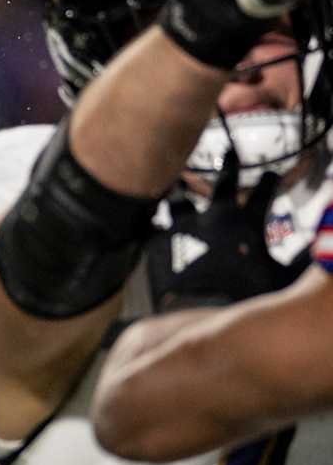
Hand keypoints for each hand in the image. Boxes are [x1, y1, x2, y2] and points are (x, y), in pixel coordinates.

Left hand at [146, 168, 306, 311]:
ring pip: (179, 200)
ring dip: (180, 191)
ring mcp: (183, 227)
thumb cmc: (247, 299)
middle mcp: (215, 217)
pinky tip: (149, 219)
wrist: (199, 311)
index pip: (263, 192)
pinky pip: (151, 226)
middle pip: (222, 183)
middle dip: (228, 166)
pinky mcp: (157, 243)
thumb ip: (305, 258)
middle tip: (229, 153)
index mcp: (247, 222)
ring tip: (177, 183)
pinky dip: (152, 222)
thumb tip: (326, 245)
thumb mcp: (285, 276)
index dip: (269, 181)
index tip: (270, 174)